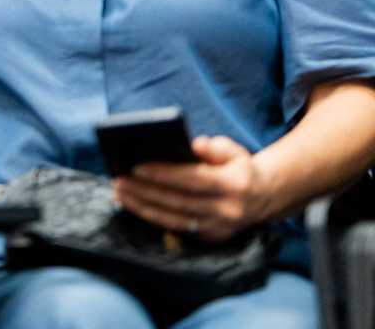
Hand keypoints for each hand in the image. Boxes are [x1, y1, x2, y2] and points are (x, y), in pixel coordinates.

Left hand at [114, 136, 276, 241]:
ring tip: (120, 193)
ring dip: (143, 207)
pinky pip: (177, 228)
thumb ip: (215, 146)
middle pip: (179, 201)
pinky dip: (153, 217)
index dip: (164, 175)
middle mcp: (228, 209)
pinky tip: (134, 206)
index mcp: (234, 184)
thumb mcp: (233, 150)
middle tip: (119, 180)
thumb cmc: (238, 168)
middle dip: (145, 191)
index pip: (193, 179)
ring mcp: (220, 227)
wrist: (263, 197)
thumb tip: (195, 145)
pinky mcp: (211, 237)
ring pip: (175, 219)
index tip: (137, 168)